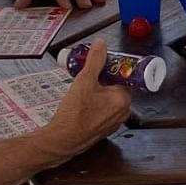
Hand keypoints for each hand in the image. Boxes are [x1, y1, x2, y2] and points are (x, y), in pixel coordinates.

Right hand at [40, 39, 132, 163]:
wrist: (62, 140)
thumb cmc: (75, 113)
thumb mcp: (84, 80)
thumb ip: (95, 60)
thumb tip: (101, 44)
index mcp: (123, 99)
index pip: (123, 76)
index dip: (112, 68)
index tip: (101, 64)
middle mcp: (123, 112)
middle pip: (116, 87)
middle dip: (103, 79)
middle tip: (88, 74)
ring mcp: (113, 122)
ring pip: (109, 99)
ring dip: (98, 91)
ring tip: (83, 87)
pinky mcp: (103, 130)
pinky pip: (103, 111)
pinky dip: (95, 104)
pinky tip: (81, 102)